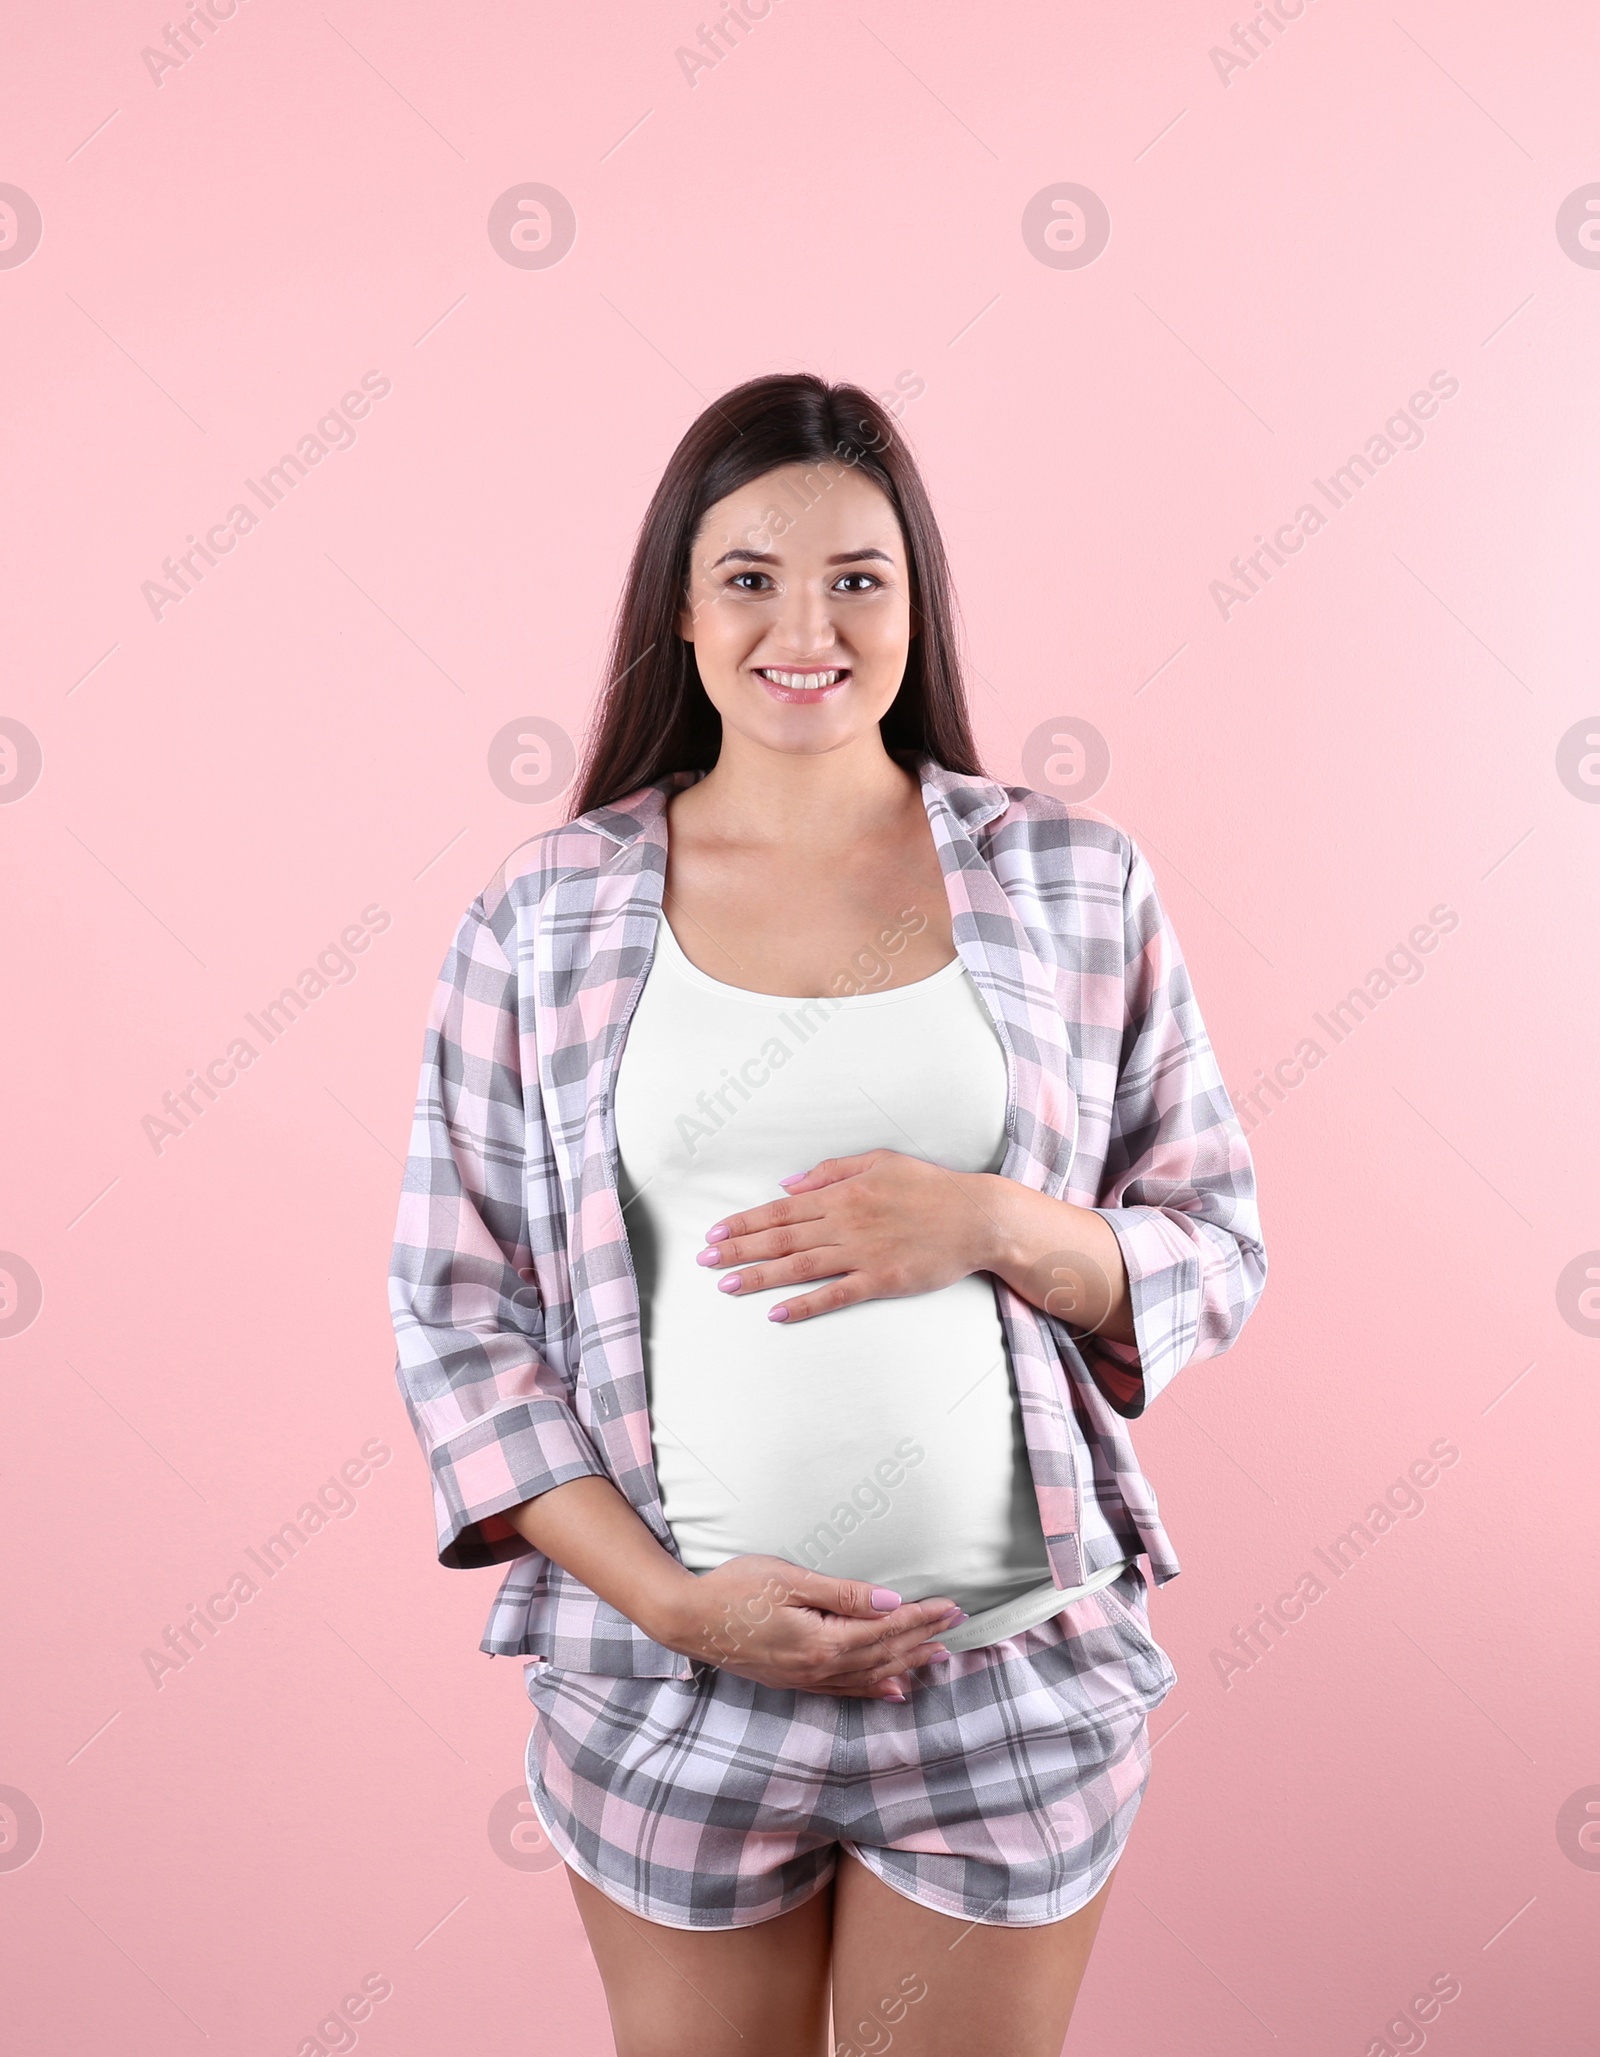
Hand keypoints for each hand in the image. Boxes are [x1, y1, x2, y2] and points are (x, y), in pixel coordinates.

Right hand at [657, 1553, 964, 1699]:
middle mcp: (821, 1666)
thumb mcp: (790, 1580)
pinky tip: (892, 1688)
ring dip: (907, 1662)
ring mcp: (807, 1678)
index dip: (922, 1617)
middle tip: (957, 1624)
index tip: (951, 1606)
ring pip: (871, 1674)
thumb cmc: (735, 1589)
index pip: (886, 1628)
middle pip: (885, 1653)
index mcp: (824, 1640)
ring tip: (938, 1655)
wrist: (689, 1620)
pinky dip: (875, 1688)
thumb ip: (844, 1595)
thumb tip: (892, 1602)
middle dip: (924, 1637)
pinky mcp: (795, 1681)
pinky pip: (846, 1688)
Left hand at [696, 1149, 998, 1323]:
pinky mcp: (882, 1281)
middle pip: (781, 1237)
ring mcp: (863, 1253)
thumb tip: (789, 1183)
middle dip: (738, 1249)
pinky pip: (835, 1295)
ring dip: (758, 1276)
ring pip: (799, 1266)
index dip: (746, 1221)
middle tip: (704, 1260)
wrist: (977, 1217)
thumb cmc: (930, 1187)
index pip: (782, 1208)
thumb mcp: (880, 1161)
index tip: (716, 1231)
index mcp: (842, 1194)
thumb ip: (832, 1170)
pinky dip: (804, 1305)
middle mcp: (846, 1223)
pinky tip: (776, 1313)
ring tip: (725, 1285)